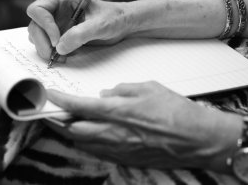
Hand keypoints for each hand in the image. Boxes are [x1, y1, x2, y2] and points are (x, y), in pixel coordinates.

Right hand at [26, 0, 129, 58]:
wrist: (122, 25)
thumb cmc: (114, 18)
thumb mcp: (101, 25)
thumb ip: (81, 34)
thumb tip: (60, 47)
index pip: (38, 9)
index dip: (44, 26)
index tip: (57, 40)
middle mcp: (56, 8)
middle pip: (34, 24)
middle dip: (42, 41)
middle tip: (53, 55)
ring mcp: (56, 21)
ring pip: (37, 35)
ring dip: (44, 48)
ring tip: (60, 57)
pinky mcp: (59, 34)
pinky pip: (46, 44)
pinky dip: (51, 53)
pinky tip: (64, 56)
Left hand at [45, 81, 240, 170]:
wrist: (198, 139)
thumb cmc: (176, 110)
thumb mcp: (148, 87)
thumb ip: (122, 89)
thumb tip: (106, 93)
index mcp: (119, 111)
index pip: (80, 106)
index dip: (61, 101)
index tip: (49, 95)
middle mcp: (114, 133)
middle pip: (74, 130)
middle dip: (58, 120)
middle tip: (51, 110)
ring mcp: (119, 150)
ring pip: (83, 143)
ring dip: (71, 132)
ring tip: (67, 121)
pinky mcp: (126, 160)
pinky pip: (98, 152)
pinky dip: (87, 142)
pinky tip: (89, 134)